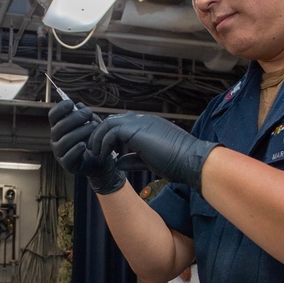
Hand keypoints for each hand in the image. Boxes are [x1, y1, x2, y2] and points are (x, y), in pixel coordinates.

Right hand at [48, 99, 125, 193]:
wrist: (101, 160)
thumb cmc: (93, 140)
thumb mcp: (92, 125)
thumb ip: (86, 116)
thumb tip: (79, 105)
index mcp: (59, 128)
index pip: (53, 116)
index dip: (59, 109)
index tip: (71, 104)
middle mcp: (56, 139)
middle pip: (58, 127)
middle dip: (74, 118)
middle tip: (88, 113)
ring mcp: (60, 152)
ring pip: (64, 141)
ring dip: (80, 132)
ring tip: (94, 127)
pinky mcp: (66, 164)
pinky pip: (68, 156)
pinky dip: (76, 149)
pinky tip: (84, 145)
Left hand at [89, 112, 218, 192]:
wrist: (190, 161)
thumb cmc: (176, 163)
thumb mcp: (149, 160)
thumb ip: (132, 158)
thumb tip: (117, 162)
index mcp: (148, 125)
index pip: (121, 124)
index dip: (108, 135)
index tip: (101, 149)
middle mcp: (142, 120)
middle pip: (112, 120)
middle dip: (99, 134)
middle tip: (93, 149)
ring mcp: (139, 122)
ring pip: (108, 123)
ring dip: (98, 138)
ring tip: (95, 153)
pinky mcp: (135, 130)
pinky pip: (111, 132)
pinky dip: (103, 142)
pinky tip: (103, 155)